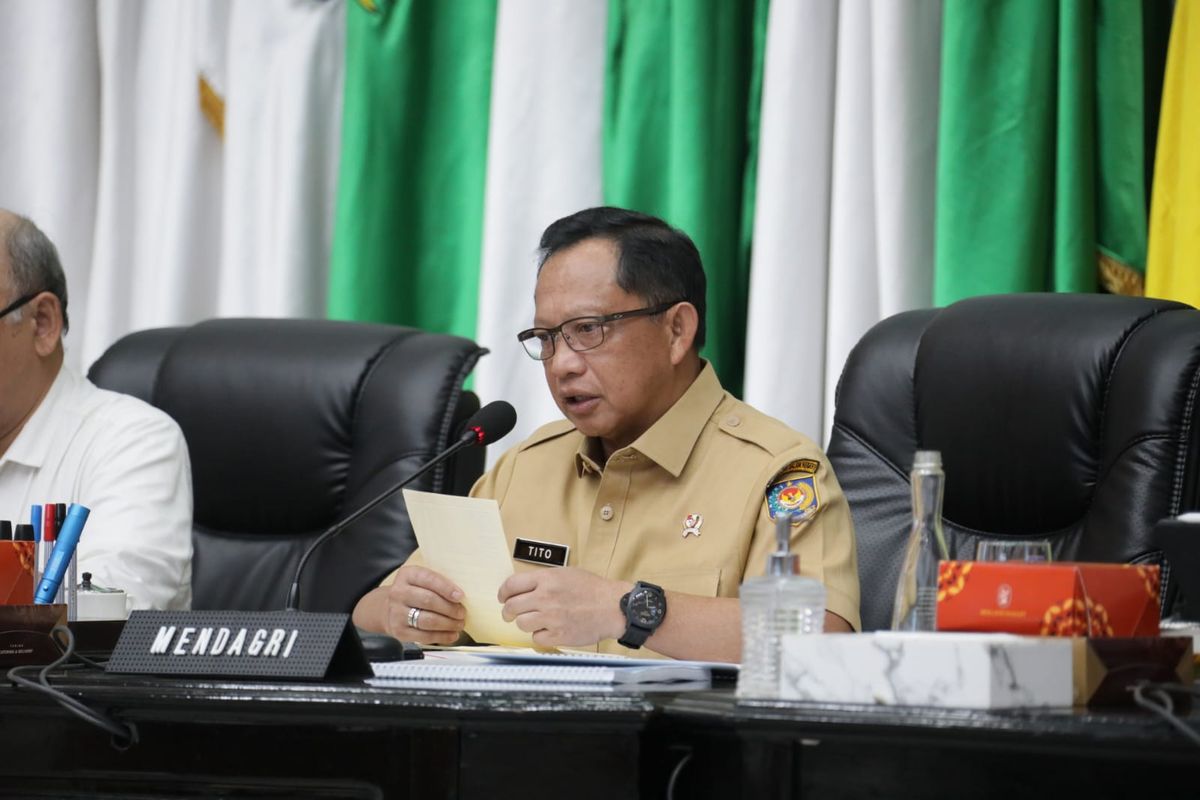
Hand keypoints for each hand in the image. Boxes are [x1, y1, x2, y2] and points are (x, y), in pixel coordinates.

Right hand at [383, 565, 465, 644]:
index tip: (461, 596)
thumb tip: (461, 595)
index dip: (446, 588)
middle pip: (429, 601)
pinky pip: (424, 636)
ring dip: (448, 624)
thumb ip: (438, 583)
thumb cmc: (413, 592)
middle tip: (462, 612)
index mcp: (407, 575)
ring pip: (428, 620)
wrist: (387, 608)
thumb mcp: (421, 580)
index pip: (429, 579)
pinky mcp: (399, 631)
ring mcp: (397, 613)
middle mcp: (399, 593)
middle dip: (450, 608)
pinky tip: (452, 635)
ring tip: (459, 624)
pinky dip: (442, 637)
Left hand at [498, 567, 630, 647]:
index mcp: (547, 579)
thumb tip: (522, 587)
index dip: (503, 593)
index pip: (511, 585)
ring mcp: (551, 617)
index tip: (503, 597)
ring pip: (521, 623)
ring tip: (535, 621)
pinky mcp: (558, 635)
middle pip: (511, 607)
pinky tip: (549, 630)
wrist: (613, 607)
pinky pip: (536, 638)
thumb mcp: (566, 574)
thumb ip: (543, 579)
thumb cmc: (592, 589)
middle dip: (508, 612)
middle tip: (510, 614)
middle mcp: (546, 597)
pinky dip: (540, 635)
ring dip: (525, 623)